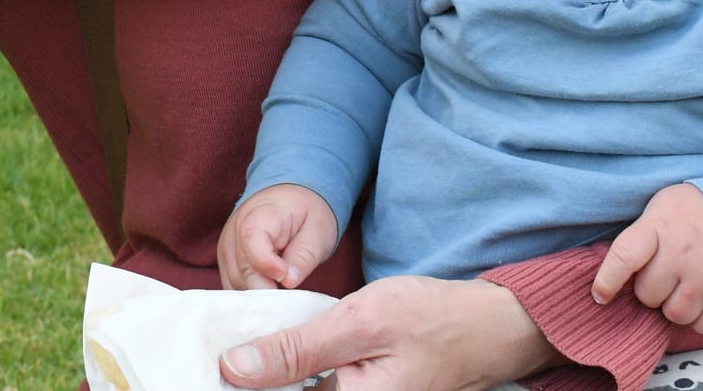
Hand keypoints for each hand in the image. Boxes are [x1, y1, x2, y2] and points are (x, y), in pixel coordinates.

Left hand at [218, 275, 558, 390]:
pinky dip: (296, 374)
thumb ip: (295, 350)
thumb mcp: (357, 323)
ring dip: (275, 375)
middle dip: (258, 380)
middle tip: (229, 355)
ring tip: (248, 352)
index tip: (215, 366)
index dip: (244, 385)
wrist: (487, 326)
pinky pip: (317, 390)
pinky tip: (281, 354)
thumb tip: (232, 368)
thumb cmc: (431, 320)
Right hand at [219, 184, 339, 290]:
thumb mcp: (318, 231)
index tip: (287, 278)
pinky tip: (269, 297)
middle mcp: (235, 229)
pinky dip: (249, 295)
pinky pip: (232, 287)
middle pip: (243, 269)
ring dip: (258, 296)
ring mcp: (227, 246)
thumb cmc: (308, 214)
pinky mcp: (226, 261)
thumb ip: (304, 256)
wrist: (292, 199)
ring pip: (236, 283)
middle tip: (289, 305)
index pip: (251, 240)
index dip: (267, 264)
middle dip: (267, 291)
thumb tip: (288, 281)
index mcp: (261, 213)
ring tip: (281, 301)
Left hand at [591, 183, 702, 334]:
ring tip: (685, 285)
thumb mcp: (659, 208)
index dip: (607, 281)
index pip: (624, 257)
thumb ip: (638, 236)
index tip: (600, 296)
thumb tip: (612, 273)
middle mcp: (684, 253)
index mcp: (659, 226)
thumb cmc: (693, 212)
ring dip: (675, 306)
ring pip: (675, 315)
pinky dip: (701, 320)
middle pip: (648, 296)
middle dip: (651, 290)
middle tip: (665, 275)